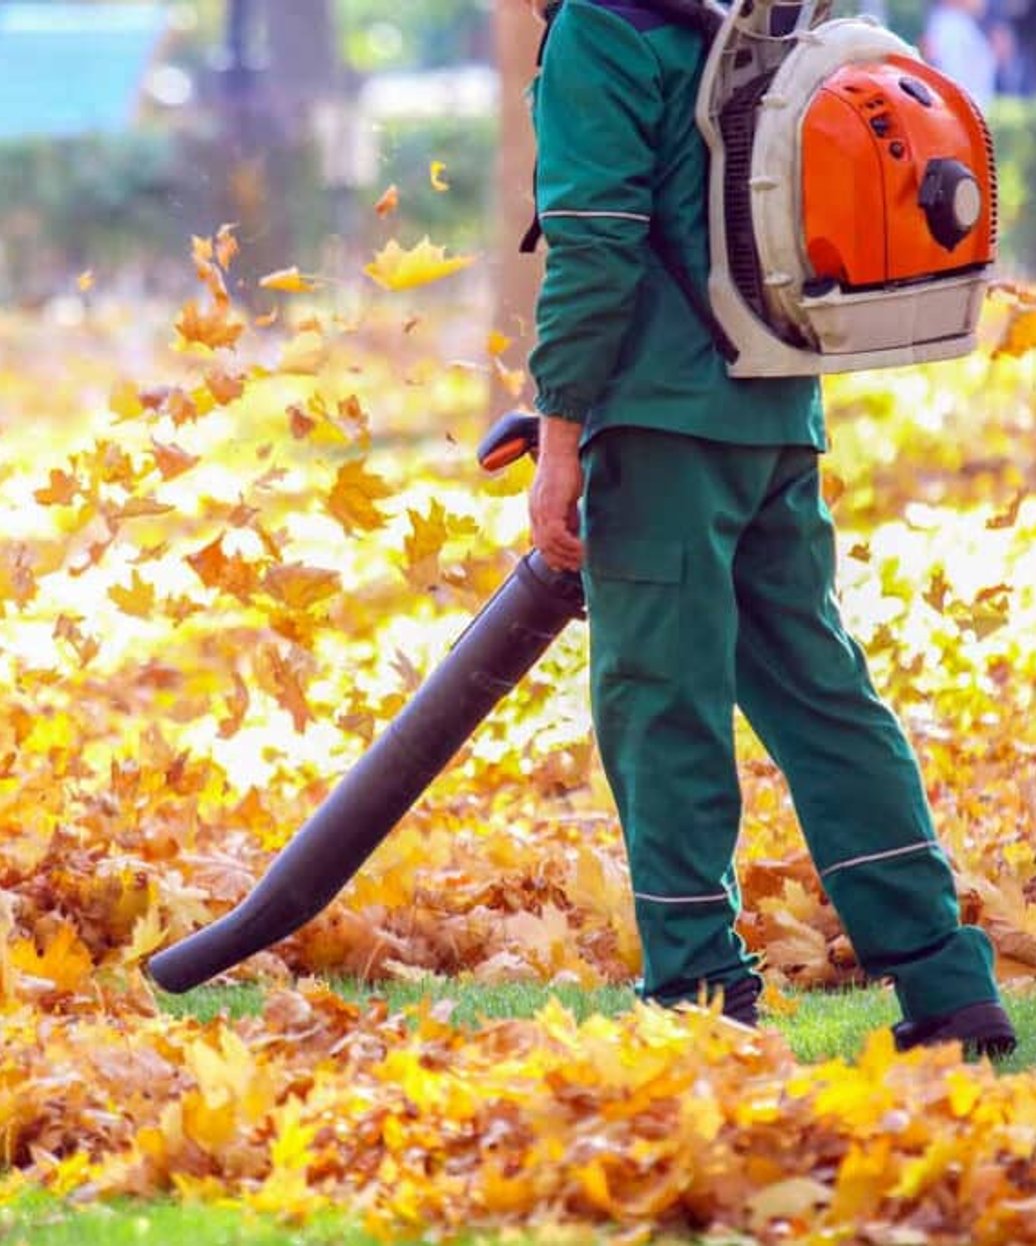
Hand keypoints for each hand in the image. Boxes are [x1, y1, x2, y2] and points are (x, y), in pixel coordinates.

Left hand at [529, 417, 583, 571]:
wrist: (560, 448)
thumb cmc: (565, 467)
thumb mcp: (565, 495)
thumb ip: (566, 513)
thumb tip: (573, 529)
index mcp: (536, 511)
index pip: (539, 542)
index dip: (552, 556)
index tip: (567, 563)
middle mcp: (535, 513)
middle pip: (543, 547)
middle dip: (560, 559)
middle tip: (577, 565)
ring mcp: (540, 510)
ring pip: (549, 544)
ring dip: (567, 554)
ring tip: (583, 557)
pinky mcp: (550, 507)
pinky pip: (556, 535)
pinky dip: (569, 544)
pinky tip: (582, 546)